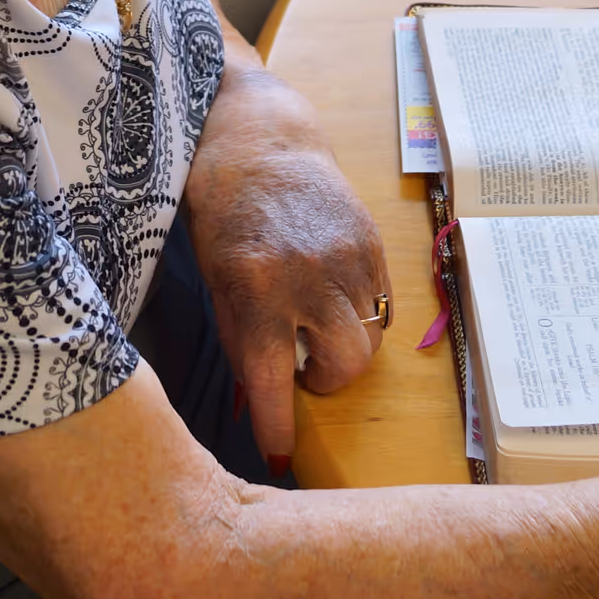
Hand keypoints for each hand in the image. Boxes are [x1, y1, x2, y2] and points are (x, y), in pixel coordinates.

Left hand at [182, 67, 390, 462]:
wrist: (262, 140)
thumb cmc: (225, 213)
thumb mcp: (216, 280)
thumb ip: (242, 338)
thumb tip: (264, 399)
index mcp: (258, 289)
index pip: (273, 382)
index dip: (279, 429)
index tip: (281, 458)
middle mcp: (310, 276)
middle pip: (347, 366)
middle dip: (327, 382)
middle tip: (303, 370)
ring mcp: (349, 258)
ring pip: (370, 338)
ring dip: (346, 350)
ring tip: (317, 331)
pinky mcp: (372, 243)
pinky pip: (382, 305)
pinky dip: (362, 316)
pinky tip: (334, 299)